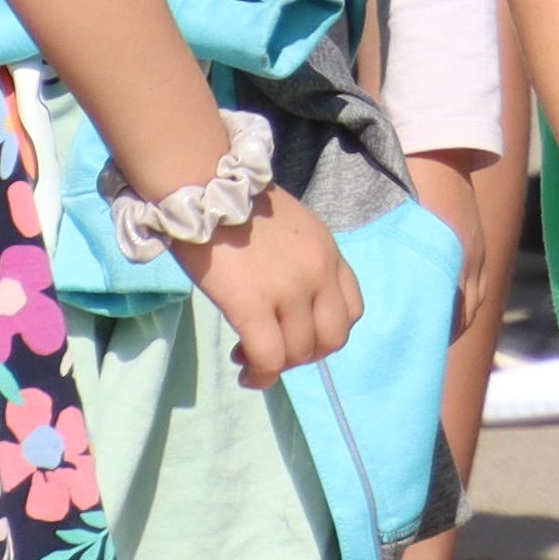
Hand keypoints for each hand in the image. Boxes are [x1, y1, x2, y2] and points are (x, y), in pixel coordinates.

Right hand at [173, 187, 362, 392]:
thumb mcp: (294, 229)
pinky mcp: (253, 305)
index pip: (353, 310)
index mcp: (329, 252)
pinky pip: (268, 357)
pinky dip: (260, 374)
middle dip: (307, 355)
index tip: (299, 333)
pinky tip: (246, 372)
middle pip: (333, 338)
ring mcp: (289, 290)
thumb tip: (289, 302)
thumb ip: (303, 263)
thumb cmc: (240, 204)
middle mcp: (319, 272)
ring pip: (300, 353)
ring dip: (277, 366)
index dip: (327, 332)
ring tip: (248, 357)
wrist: (206, 185)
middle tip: (276, 350)